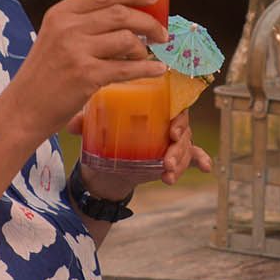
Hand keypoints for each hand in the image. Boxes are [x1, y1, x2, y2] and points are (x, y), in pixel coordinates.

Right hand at [1, 0, 167, 137]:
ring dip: (144, 48)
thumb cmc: (42, 76)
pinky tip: (156, 70)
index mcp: (60, 13)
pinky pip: (127, 68)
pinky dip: (147, 69)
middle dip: (148, 22)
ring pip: (127, 39)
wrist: (22, 109)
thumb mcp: (54, 38)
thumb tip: (124, 17)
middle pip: (121, 14)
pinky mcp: (86, 76)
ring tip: (146, 56)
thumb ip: (80, 25)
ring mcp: (76, 51)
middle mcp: (67, 28)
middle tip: (161, 33)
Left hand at [66, 110, 212, 195]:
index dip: (177, 117)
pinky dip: (200, 159)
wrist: (104, 167)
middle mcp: (163, 119)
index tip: (171, 132)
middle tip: (166, 161)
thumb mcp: (94, 129)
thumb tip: (72, 125)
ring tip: (168, 175)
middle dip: (178, 146)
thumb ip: (85, 124)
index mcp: (149, 106)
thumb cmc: (102, 136)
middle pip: (182, 127)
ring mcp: (169, 139)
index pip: (171, 104)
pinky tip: (207, 167)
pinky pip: (192, 156)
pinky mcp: (171, 156)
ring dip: (181, 161)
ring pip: (185, 146)